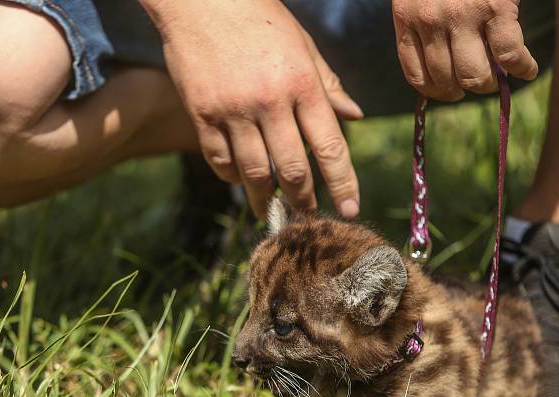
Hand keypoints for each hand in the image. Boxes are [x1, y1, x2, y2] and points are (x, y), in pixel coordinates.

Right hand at [141, 0, 362, 218]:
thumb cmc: (260, 17)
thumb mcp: (303, 45)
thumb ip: (329, 85)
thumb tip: (355, 116)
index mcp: (302, 84)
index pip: (329, 146)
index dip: (342, 183)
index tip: (350, 209)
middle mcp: (270, 101)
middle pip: (293, 169)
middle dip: (304, 199)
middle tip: (308, 215)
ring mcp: (233, 110)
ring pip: (254, 172)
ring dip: (265, 198)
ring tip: (272, 211)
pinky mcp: (202, 114)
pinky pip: (220, 161)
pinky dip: (233, 177)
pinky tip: (241, 182)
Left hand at [391, 0, 537, 100]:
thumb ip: (423, 21)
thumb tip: (445, 71)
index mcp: (406, 16)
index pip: (416, 76)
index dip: (436, 92)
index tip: (451, 91)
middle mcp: (430, 20)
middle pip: (447, 83)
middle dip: (465, 90)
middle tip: (479, 81)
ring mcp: (462, 16)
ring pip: (476, 78)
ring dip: (491, 84)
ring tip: (500, 77)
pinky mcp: (495, 9)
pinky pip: (510, 56)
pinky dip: (523, 68)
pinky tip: (527, 69)